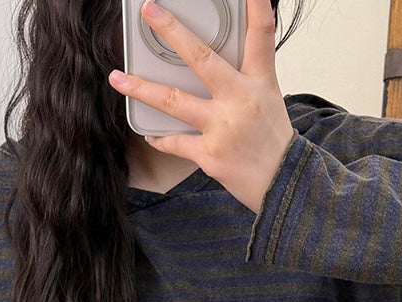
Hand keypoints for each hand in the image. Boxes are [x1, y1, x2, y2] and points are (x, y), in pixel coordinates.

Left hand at [107, 0, 295, 214]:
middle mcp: (239, 99)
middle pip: (200, 58)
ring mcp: (222, 126)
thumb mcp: (269, 99)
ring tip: (118, 78)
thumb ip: (244, 77)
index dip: (256, 5)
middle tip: (149, 11)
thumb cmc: (273, 142)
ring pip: (173, 101)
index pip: (260, 34)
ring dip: (141, 89)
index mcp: (258, 81)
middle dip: (172, 32)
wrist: (283, 184)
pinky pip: (175, 142)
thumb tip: (215, 65)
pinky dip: (161, 138)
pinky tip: (150, 133)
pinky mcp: (209, 154)